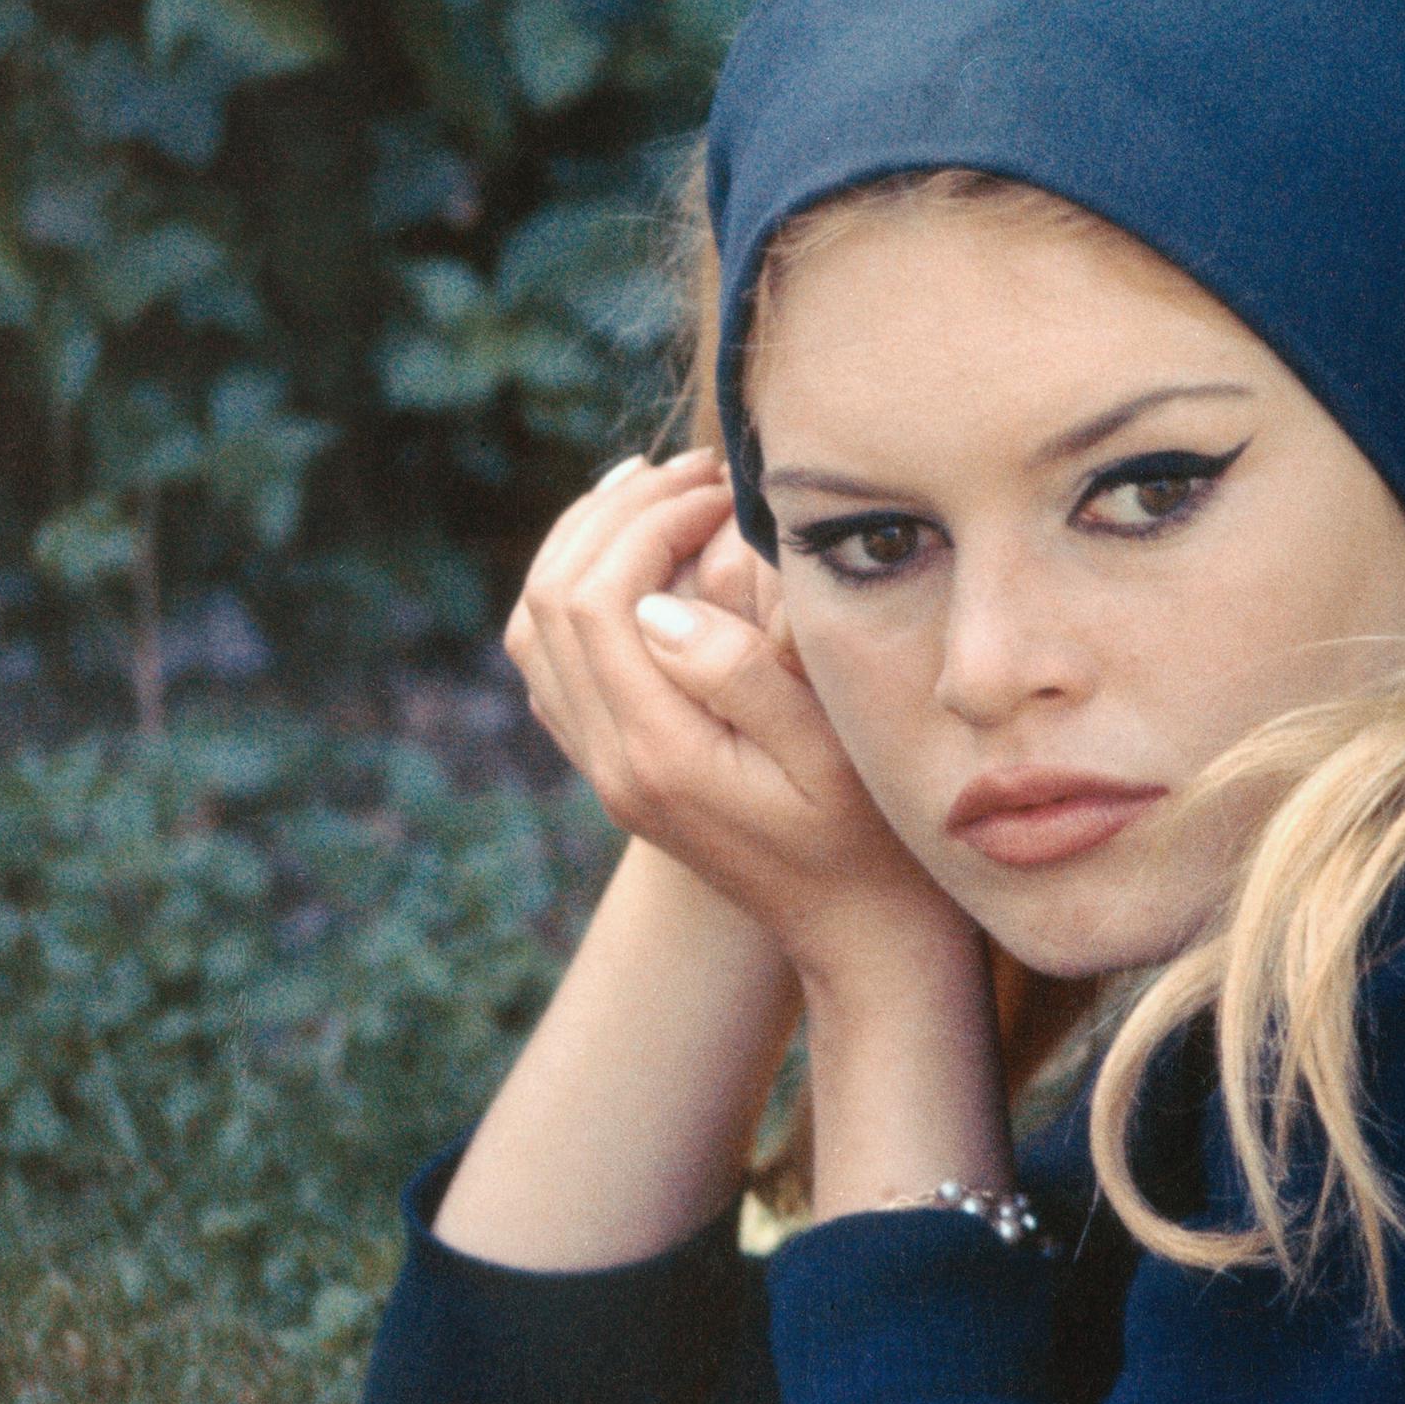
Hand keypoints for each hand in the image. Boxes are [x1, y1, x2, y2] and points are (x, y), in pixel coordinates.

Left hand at [503, 447, 980, 994]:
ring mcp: (605, 770)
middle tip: (691, 471)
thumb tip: (658, 602)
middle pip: (550, 603)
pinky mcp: (618, 768)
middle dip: (612, 515)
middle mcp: (611, 762)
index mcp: (657, 752)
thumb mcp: (828, 750)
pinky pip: (553, 666)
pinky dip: (575, 593)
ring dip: (581, 545)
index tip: (723, 487)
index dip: (650, 519)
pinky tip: (633, 559)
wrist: (858, 933)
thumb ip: (742, 673)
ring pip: (534, 632)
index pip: (598, 599)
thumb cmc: (869, 837)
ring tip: (650, 489)